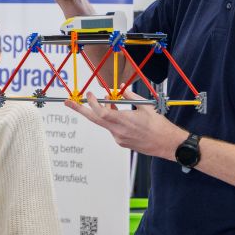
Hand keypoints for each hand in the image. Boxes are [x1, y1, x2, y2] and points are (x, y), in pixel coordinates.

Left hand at [64, 90, 181, 156]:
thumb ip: (130, 97)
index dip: (92, 103)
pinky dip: (112, 120)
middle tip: (68, 102)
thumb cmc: (159, 126)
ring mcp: (118, 139)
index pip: (101, 112)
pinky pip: (112, 129)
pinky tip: (119, 114)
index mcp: (123, 121)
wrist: (167, 144)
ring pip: (104, 123)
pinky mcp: (121, 142)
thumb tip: (120, 90)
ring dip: (102, 112)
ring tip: (106, 101)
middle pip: (94, 120)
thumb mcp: (145, 106)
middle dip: (80, 110)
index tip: (89, 95)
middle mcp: (118, 131)